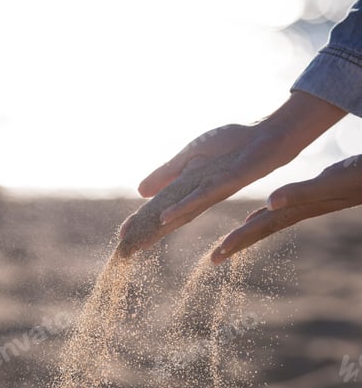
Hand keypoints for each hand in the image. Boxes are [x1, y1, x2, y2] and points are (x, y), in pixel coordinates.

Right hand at [118, 93, 346, 254]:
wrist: (266, 136)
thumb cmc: (232, 144)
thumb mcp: (190, 156)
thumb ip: (167, 173)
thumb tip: (140, 192)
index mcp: (186, 188)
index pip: (158, 208)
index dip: (140, 222)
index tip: (121, 237)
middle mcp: (196, 196)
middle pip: (167, 218)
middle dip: (145, 234)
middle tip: (124, 252)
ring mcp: (210, 192)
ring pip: (179, 214)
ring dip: (158, 229)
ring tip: (138, 243)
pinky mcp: (225, 184)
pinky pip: (199, 197)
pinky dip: (180, 207)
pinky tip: (164, 218)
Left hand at [211, 157, 361, 263]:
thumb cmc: (360, 176)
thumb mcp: (329, 182)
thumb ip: (300, 192)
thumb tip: (268, 203)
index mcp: (295, 210)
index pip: (258, 230)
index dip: (236, 242)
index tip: (214, 258)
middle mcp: (297, 210)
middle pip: (259, 231)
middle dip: (235, 245)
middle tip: (212, 260)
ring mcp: (305, 205)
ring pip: (269, 222)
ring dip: (248, 232)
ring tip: (230, 243)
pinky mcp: (312, 195)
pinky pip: (281, 210)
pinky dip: (266, 214)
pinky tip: (264, 212)